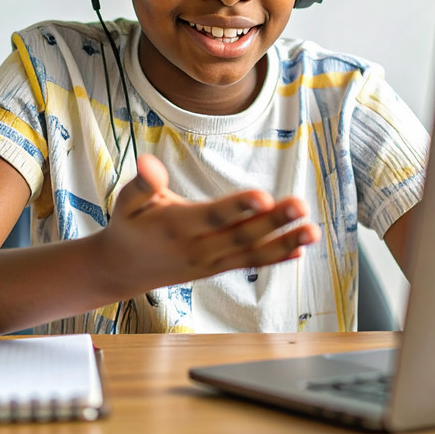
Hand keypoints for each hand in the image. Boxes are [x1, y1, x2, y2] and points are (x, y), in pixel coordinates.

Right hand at [95, 154, 319, 297]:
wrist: (122, 270)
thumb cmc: (128, 227)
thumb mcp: (127, 203)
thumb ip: (142, 184)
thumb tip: (148, 163)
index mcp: (177, 227)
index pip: (213, 216)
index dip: (238, 207)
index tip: (263, 196)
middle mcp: (198, 248)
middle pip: (241, 235)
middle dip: (274, 222)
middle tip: (301, 206)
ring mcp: (210, 262)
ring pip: (251, 254)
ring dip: (284, 242)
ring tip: (313, 230)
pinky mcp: (216, 268)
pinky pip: (248, 264)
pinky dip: (274, 258)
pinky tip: (298, 249)